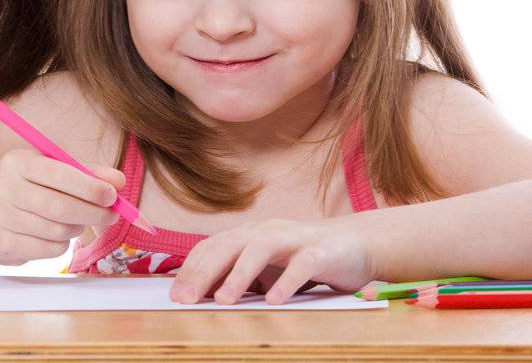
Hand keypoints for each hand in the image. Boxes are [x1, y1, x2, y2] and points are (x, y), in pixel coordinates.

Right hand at [0, 148, 124, 264]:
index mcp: (17, 162)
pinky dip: (61, 245)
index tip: (112, 195)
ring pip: (57, 230)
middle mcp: (3, 187)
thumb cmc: (26, 190)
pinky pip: (48, 249)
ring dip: (76, 228)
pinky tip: (55, 236)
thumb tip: (119, 180)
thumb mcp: (50, 172)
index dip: (89, 186)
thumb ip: (84, 174)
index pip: (60, 174)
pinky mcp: (1, 244)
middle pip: (60, 207)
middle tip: (111, 216)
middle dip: (92, 213)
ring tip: (74, 222)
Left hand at [168, 217, 374, 305]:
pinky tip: (274, 301)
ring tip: (223, 300)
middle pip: (229, 245)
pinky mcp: (321, 252)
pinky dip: (286, 282)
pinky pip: (302, 265)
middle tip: (185, 299)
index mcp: (250, 235)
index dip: (191, 269)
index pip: (213, 246)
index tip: (174, 295)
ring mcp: (294, 239)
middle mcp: (268, 231)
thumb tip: (202, 297)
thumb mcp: (267, 269)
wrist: (357, 244)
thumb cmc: (304, 259)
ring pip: (261, 250)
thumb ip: (240, 277)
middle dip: (204, 272)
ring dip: (239, 275)